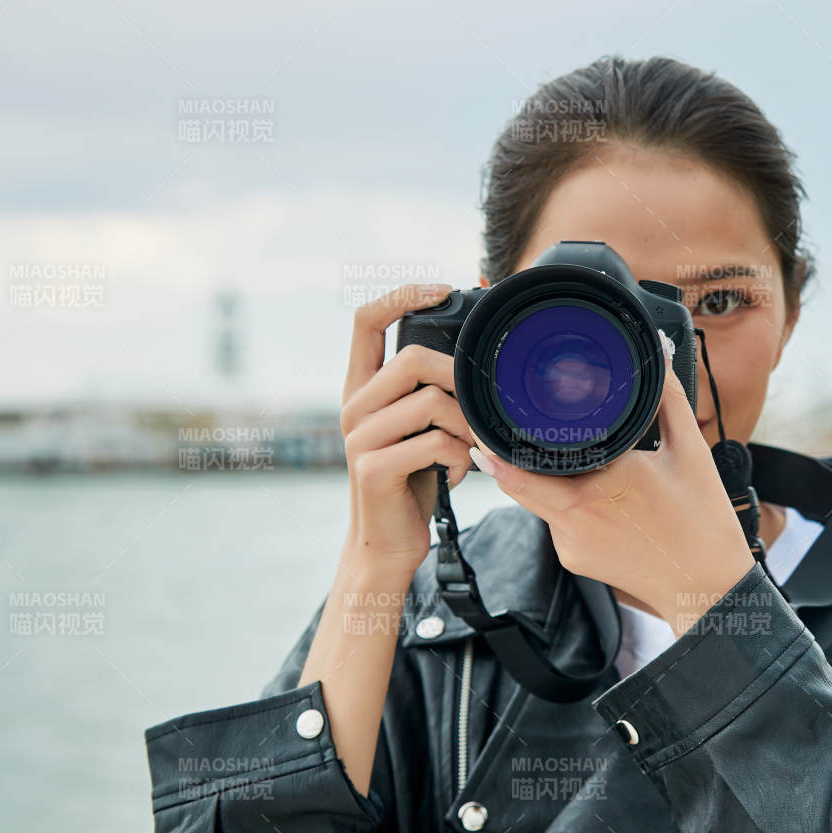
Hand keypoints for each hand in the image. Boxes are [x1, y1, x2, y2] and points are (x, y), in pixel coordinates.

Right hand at [339, 285, 477, 578]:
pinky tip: (457, 476)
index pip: (365, 321)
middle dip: (457, 380)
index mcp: (362, 389)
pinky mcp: (373, 469)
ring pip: (431, 402)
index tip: (441, 289)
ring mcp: (359, 438)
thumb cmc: (412, 482)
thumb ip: (430, 392)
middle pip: (412, 359)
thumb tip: (472, 357)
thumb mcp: (418, 428)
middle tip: (478, 412)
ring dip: (465, 426)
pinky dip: (460, 460)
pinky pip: (435, 444)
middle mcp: (354, 406)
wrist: (387, 544)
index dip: (401, 295)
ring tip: (469, 450)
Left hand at [470, 331, 754, 634]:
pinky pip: (553, 522)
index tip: (487, 418)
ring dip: (542, 478)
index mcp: (599, 484)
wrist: (707, 588)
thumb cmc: (703, 523)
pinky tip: (594, 498)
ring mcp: (569, 544)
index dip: (497, 440)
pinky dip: (562, 504)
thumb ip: (667, 396)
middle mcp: (573, 517)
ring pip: (535, 500)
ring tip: (570, 461)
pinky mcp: (572, 560)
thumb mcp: (690, 450)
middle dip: (506, 454)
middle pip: (513, 480)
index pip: (521, 462)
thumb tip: (656, 352)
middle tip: (502, 428)